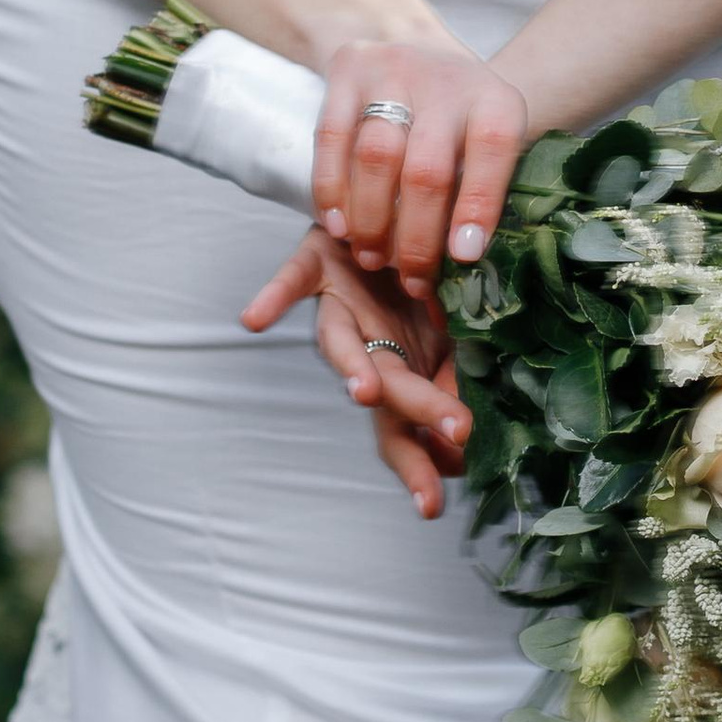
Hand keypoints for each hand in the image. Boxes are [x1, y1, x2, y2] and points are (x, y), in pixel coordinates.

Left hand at [241, 228, 469, 520]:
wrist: (383, 212)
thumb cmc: (415, 283)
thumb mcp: (446, 336)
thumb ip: (451, 384)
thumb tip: (468, 443)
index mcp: (400, 370)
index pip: (407, 430)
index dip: (416, 468)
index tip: (431, 509)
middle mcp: (366, 346)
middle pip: (388, 390)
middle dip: (420, 413)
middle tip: (456, 436)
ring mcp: (339, 307)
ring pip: (341, 342)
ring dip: (353, 367)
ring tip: (367, 392)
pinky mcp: (315, 262)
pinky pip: (292, 280)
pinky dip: (272, 299)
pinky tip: (254, 321)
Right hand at [308, 40, 527, 297]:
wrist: (413, 41)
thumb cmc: (458, 115)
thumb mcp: (487, 139)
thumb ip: (484, 190)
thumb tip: (470, 267)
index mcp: (496, 100)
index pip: (493, 152)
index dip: (478, 207)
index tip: (463, 256)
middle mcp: (448, 79)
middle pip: (426, 169)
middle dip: (416, 237)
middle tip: (412, 281)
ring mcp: (394, 70)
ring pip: (376, 157)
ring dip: (370, 220)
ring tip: (371, 258)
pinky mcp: (348, 70)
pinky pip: (331, 138)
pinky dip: (331, 189)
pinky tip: (337, 226)